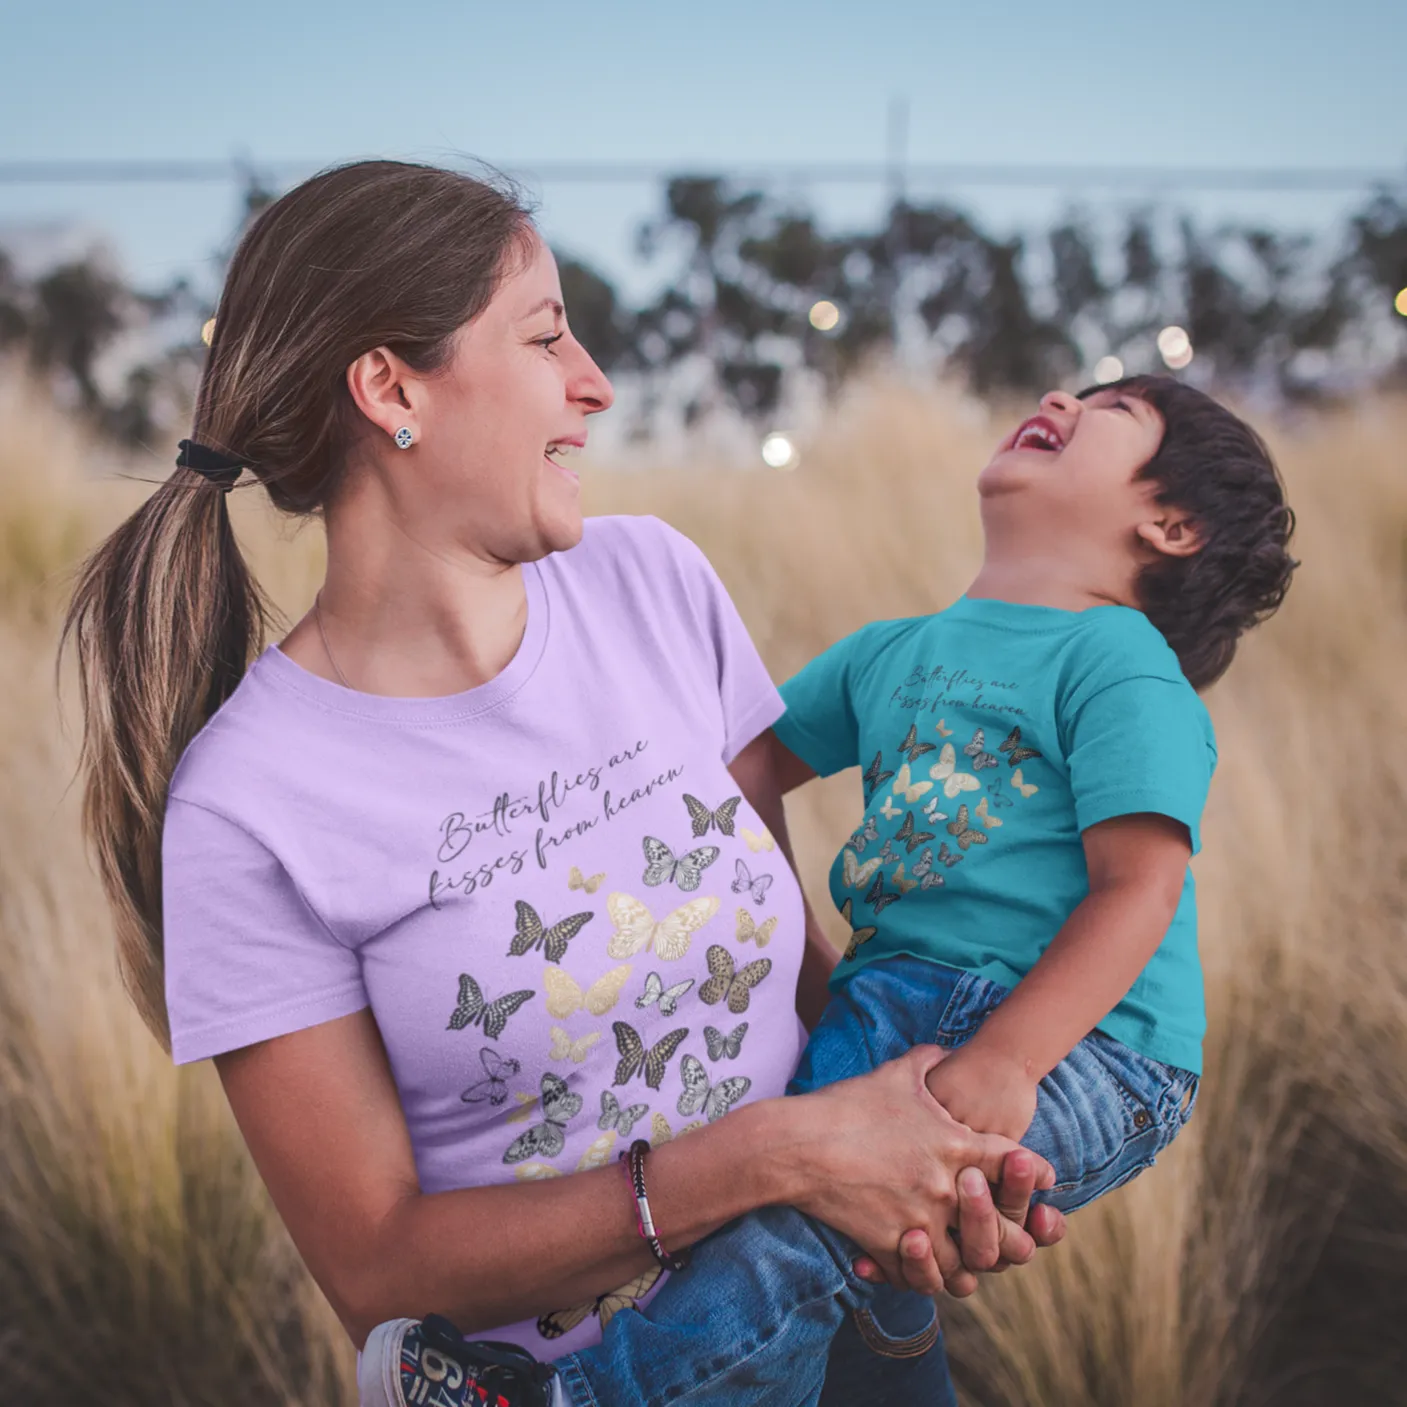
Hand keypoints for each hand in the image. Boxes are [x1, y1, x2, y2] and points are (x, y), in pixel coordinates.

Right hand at [780, 1045, 1042, 1295]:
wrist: (797, 1145)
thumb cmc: (846, 1106)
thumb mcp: (894, 1074)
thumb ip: (928, 1061)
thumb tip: (945, 1049)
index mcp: (955, 1144)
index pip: (1016, 1163)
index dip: (1032, 1171)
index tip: (1040, 1176)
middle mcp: (946, 1187)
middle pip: (1002, 1226)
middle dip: (1011, 1233)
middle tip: (1013, 1234)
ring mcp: (920, 1221)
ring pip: (965, 1262)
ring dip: (966, 1261)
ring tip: (965, 1259)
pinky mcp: (891, 1245)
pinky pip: (920, 1276)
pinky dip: (924, 1275)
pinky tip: (922, 1266)